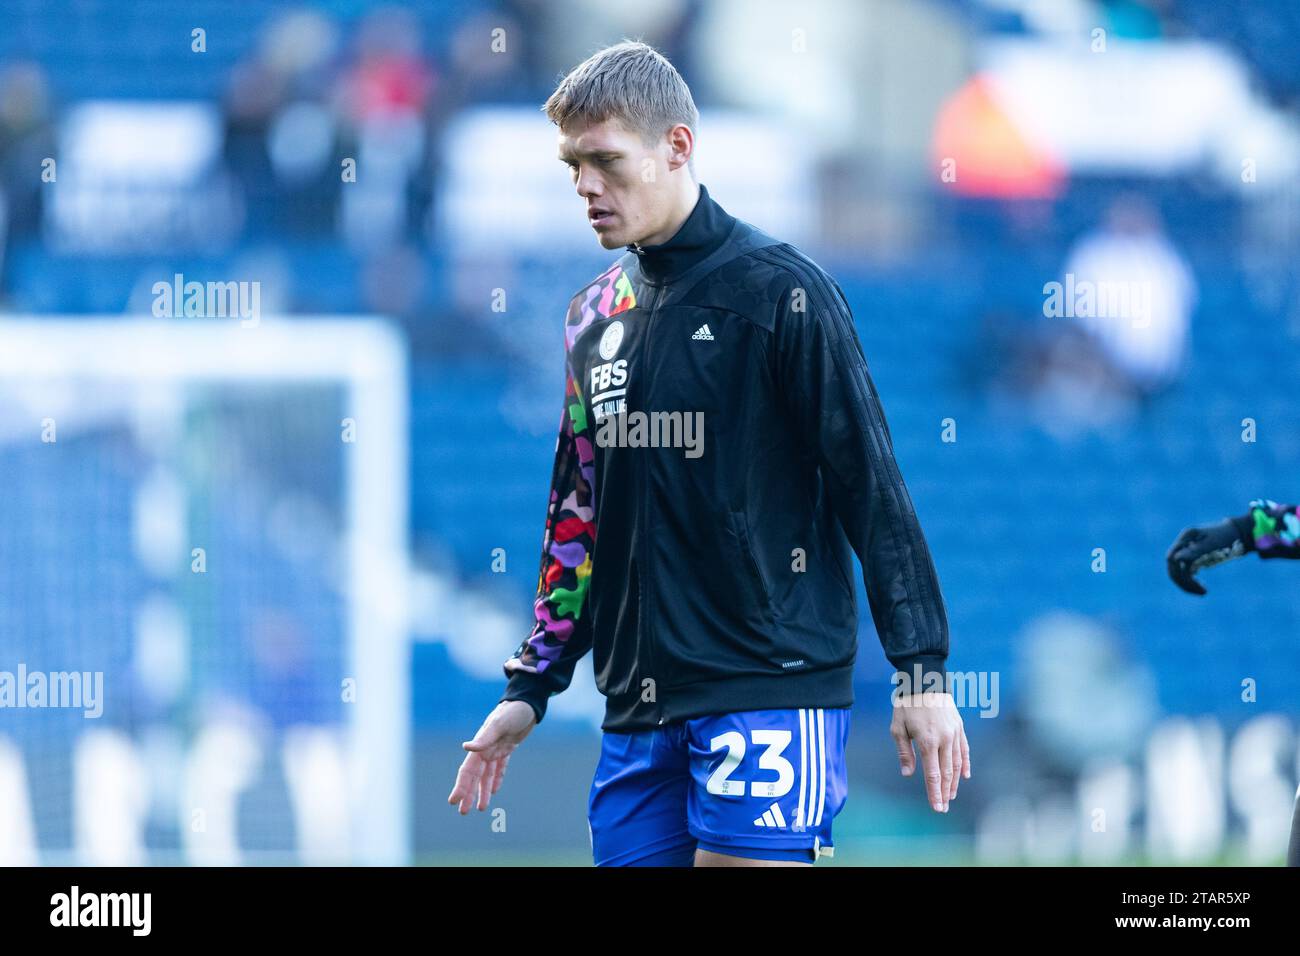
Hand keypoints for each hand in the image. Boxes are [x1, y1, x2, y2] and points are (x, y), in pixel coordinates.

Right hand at [447, 700, 536, 813]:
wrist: (527, 704)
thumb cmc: (512, 712)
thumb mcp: (499, 724)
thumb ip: (484, 738)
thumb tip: (466, 747)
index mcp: (481, 746)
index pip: (467, 771)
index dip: (461, 786)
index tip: (454, 801)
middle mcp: (485, 749)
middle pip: (474, 777)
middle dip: (468, 794)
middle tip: (463, 812)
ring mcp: (496, 750)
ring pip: (486, 775)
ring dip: (482, 791)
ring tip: (481, 808)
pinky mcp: (507, 748)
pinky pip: (500, 767)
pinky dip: (496, 779)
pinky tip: (494, 791)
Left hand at [890, 692, 969, 811]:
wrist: (925, 681)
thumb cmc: (907, 705)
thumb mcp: (898, 727)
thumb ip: (904, 752)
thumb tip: (908, 774)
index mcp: (927, 741)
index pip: (932, 774)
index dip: (934, 792)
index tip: (937, 807)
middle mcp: (944, 739)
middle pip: (946, 772)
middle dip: (944, 792)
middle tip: (943, 807)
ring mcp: (954, 734)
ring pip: (957, 764)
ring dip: (954, 782)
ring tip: (950, 795)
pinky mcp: (959, 728)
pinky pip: (964, 750)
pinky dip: (965, 765)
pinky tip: (964, 776)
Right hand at [1165, 517, 1248, 595]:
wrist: (1236, 532)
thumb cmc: (1227, 536)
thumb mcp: (1213, 543)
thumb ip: (1195, 550)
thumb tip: (1175, 558)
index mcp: (1186, 537)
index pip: (1172, 558)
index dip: (1179, 574)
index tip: (1197, 584)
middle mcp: (1182, 543)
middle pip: (1173, 566)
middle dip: (1184, 582)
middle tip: (1203, 592)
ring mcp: (1185, 550)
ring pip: (1178, 571)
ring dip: (1188, 583)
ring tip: (1204, 592)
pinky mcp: (1190, 556)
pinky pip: (1185, 572)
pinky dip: (1191, 581)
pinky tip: (1201, 587)